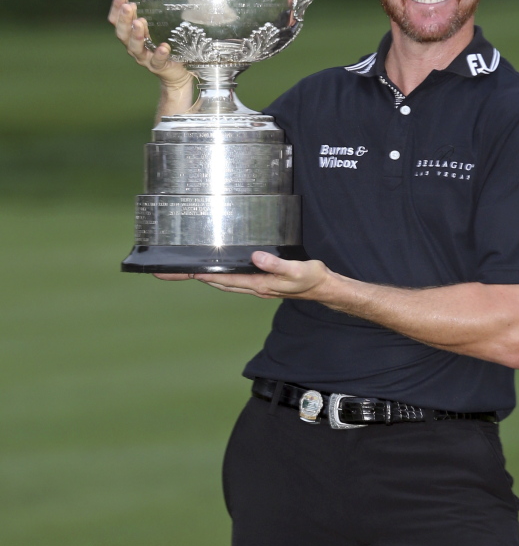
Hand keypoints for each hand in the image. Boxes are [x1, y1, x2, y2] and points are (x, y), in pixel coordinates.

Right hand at [108, 0, 192, 89]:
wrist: (177, 71)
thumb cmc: (166, 45)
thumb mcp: (158, 27)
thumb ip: (154, 14)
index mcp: (131, 34)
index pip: (117, 20)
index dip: (116, 7)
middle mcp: (134, 46)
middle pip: (122, 33)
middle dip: (124, 19)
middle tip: (128, 6)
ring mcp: (145, 58)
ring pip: (135, 47)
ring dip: (137, 34)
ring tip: (140, 22)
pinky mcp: (158, 66)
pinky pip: (157, 61)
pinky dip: (159, 53)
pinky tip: (163, 47)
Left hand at [154, 252, 332, 299]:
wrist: (323, 288)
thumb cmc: (311, 279)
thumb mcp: (296, 270)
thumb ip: (276, 265)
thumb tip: (255, 258)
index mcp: (258, 284)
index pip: (223, 279)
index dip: (202, 275)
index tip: (183, 272)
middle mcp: (253, 286)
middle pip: (216, 282)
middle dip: (194, 277)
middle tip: (170, 272)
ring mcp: (256, 285)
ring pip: (223, 281)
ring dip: (204, 276)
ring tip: (186, 271)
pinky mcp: (260, 281)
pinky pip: (233, 278)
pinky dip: (220, 274)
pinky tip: (217, 268)